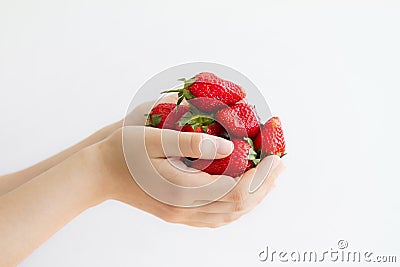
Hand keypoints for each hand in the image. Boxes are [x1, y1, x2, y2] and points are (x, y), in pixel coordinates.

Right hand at [95, 126, 284, 227]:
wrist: (98, 174)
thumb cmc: (124, 150)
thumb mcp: (154, 137)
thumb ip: (191, 143)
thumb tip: (228, 148)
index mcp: (182, 189)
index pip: (236, 188)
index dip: (261, 174)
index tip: (276, 156)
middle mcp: (184, 209)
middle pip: (238, 206)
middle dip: (264, 186)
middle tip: (280, 166)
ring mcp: (180, 215)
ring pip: (229, 216)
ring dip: (253, 199)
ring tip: (267, 181)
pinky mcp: (176, 215)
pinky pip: (214, 219)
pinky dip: (235, 209)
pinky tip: (240, 197)